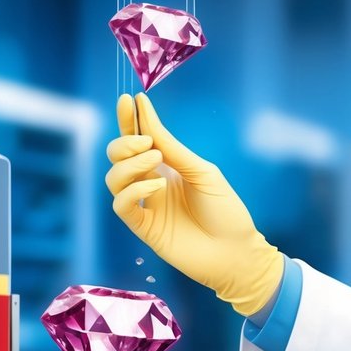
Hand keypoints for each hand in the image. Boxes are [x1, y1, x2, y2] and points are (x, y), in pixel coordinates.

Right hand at [104, 93, 282, 315]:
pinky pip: (121, 204)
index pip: (139, 139)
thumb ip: (172, 149)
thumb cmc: (226, 211)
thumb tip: (146, 115)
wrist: (237, 251)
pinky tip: (155, 187)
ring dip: (129, 164)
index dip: (129, 119)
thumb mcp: (202, 172)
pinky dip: (132, 190)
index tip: (128, 98)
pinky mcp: (143, 227)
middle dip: (125, 142)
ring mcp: (145, 205)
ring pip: (114, 178)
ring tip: (156, 162)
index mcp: (168, 167)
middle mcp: (152, 183)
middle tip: (147, 144)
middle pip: (118, 156)